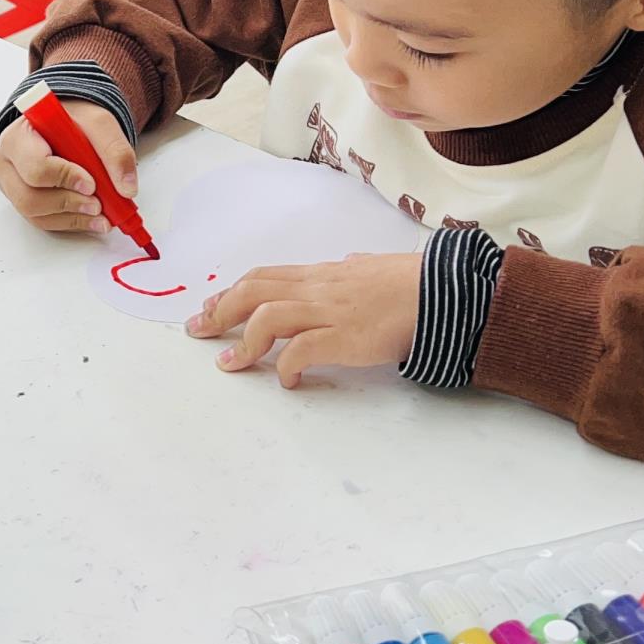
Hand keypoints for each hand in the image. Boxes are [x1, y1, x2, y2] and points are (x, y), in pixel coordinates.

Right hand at [0, 102, 137, 234]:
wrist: (65, 124)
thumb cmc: (73, 120)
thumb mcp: (99, 123)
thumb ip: (115, 150)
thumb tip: (127, 189)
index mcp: (18, 137)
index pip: (34, 166)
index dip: (64, 178)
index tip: (91, 183)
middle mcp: (7, 163)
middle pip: (28, 197)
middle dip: (68, 204)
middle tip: (97, 204)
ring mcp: (11, 185)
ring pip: (34, 214)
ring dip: (71, 217)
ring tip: (99, 214)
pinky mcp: (23, 201)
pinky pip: (42, 221)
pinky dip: (70, 222)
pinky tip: (91, 219)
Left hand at [187, 253, 421, 386]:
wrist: (443, 294)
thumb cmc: (412, 283)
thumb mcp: (374, 268)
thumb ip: (355, 268)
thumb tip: (349, 262)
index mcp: (322, 274)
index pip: (264, 277)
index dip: (231, 292)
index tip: (210, 307)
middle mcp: (318, 289)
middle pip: (254, 291)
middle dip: (220, 312)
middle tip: (200, 331)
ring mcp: (330, 312)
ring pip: (268, 316)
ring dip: (243, 342)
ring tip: (229, 364)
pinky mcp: (345, 337)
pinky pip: (301, 350)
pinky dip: (285, 366)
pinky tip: (285, 380)